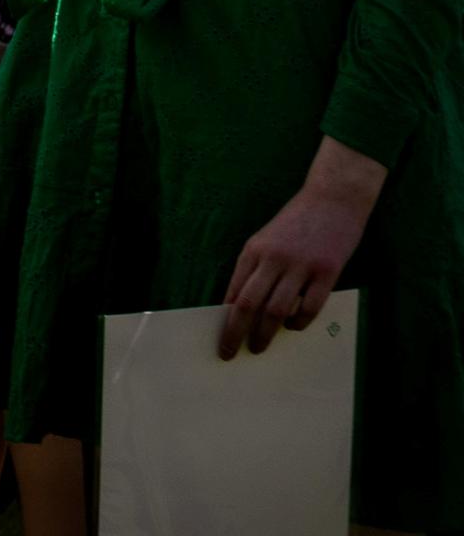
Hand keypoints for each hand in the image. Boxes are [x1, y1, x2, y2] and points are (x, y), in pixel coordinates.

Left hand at [221, 140, 382, 357]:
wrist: (332, 198)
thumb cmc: (296, 223)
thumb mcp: (266, 240)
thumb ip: (255, 269)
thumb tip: (240, 305)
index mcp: (253, 250)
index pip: (234, 292)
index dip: (225, 319)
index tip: (220, 339)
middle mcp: (273, 259)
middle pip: (248, 304)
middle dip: (236, 333)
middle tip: (230, 354)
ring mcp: (300, 266)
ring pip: (276, 310)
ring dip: (266, 334)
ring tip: (259, 348)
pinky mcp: (327, 271)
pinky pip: (310, 306)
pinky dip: (299, 322)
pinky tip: (294, 327)